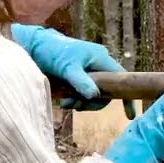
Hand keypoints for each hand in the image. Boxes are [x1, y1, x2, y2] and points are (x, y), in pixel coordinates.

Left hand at [10, 24, 134, 115]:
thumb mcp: (67, 68)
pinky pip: (84, 93)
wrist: (34, 46)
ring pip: (94, 95)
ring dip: (81, 102)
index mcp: (101, 58)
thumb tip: (95, 96)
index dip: (126, 97)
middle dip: (92, 102)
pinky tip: (64, 101)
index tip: (129, 115)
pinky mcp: (79, 77)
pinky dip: (76, 99)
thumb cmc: (52, 52)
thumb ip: (81, 82)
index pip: (121, 79)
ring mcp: (89, 71)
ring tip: (65, 103)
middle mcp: (98, 65)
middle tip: (75, 106)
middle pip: (106, 92)